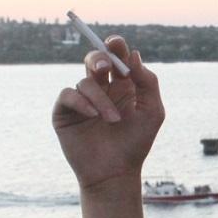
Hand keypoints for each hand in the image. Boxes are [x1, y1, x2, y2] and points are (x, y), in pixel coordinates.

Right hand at [52, 35, 164, 192]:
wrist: (115, 173)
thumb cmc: (136, 144)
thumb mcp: (152, 112)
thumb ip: (148, 82)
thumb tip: (134, 55)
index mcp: (123, 86)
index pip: (117, 57)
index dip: (115, 46)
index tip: (116, 43)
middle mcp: (101, 90)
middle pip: (95, 60)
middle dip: (99, 58)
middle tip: (107, 68)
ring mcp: (82, 101)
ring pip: (86, 81)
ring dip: (100, 99)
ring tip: (112, 120)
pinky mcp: (65, 113)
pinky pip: (68, 94)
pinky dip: (81, 101)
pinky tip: (93, 115)